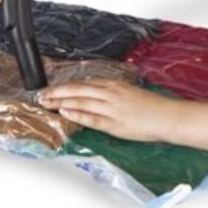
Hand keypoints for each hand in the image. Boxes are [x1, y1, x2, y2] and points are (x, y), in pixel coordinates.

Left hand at [38, 79, 180, 141]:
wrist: (167, 116)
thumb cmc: (150, 105)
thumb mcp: (126, 92)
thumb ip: (109, 92)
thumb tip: (91, 94)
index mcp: (112, 85)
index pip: (81, 83)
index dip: (63, 86)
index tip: (49, 89)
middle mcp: (109, 93)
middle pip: (77, 90)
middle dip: (56, 92)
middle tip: (40, 95)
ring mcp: (111, 108)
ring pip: (81, 101)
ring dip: (61, 101)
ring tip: (46, 103)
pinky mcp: (115, 123)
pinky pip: (92, 117)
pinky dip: (77, 114)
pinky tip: (65, 112)